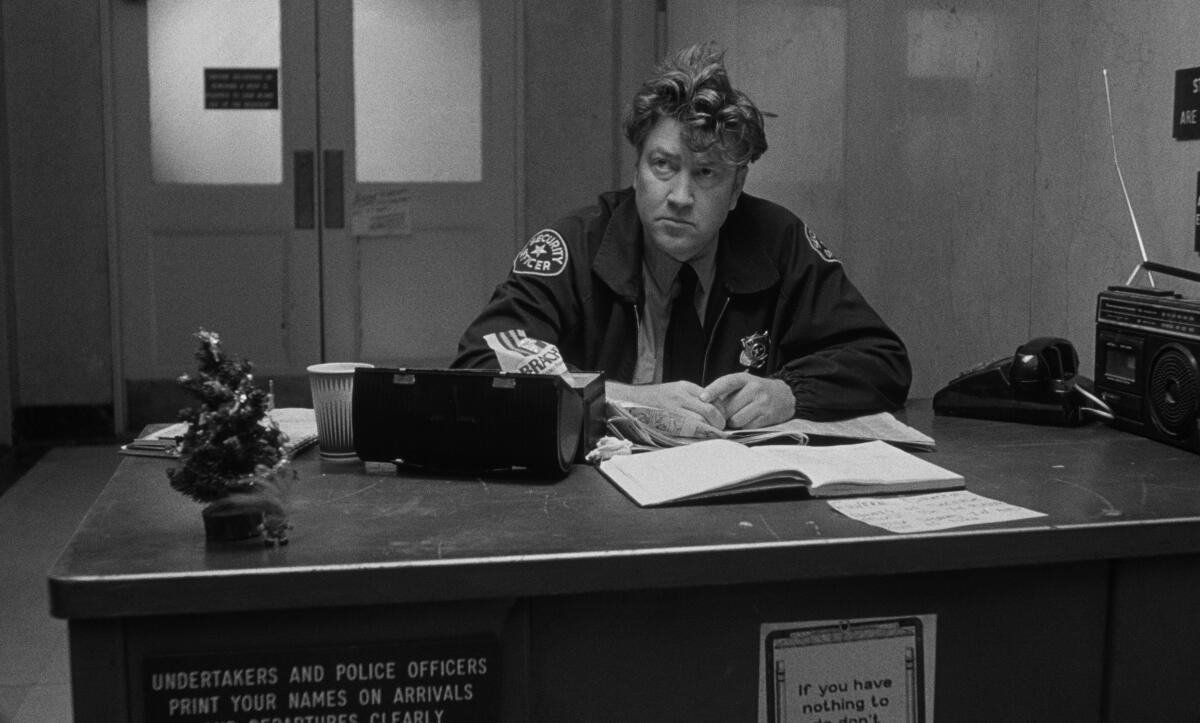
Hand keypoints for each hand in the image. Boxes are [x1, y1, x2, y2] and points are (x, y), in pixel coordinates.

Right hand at [605, 380, 726, 429]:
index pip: (711, 398)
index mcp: (684, 387)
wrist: (633, 401)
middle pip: (708, 410)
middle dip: (718, 421)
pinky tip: (699, 437)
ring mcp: (672, 410)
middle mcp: (680, 396)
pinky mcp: (666, 423)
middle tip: (721, 428)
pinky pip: (687, 431)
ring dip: (709, 430)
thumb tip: (715, 408)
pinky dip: (696, 435)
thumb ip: (694, 396)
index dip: (720, 410)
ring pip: (700, 422)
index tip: (723, 417)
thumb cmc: (656, 397)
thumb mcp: (676, 388)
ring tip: (711, 434)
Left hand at [700, 373, 793, 428]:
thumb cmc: (758, 391)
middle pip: (728, 407)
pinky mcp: (767, 417)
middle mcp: (755, 389)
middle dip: (722, 414)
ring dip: (733, 423)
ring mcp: (762, 403)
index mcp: (745, 379)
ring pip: (736, 420)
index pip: (727, 382)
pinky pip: (747, 427)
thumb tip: (705, 404)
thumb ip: (726, 392)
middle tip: (723, 415)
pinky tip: (747, 422)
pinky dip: (744, 427)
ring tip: (737, 418)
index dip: (713, 390)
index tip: (702, 398)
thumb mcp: (744, 384)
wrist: (785, 396)